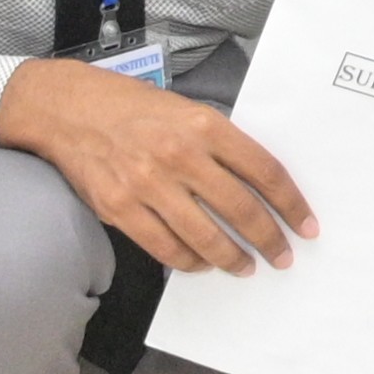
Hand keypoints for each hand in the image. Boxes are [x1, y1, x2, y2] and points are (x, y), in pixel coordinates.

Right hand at [0, 51, 318, 271]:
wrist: (67, 108)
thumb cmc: (131, 107)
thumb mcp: (185, 110)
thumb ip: (218, 144)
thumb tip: (256, 185)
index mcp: (205, 125)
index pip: (264, 171)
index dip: (291, 203)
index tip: (306, 225)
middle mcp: (179, 155)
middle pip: (241, 209)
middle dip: (269, 239)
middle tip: (282, 257)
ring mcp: (147, 184)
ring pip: (205, 236)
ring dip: (232, 258)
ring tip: (245, 267)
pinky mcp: (119, 208)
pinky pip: (164, 248)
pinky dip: (189, 262)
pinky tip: (201, 264)